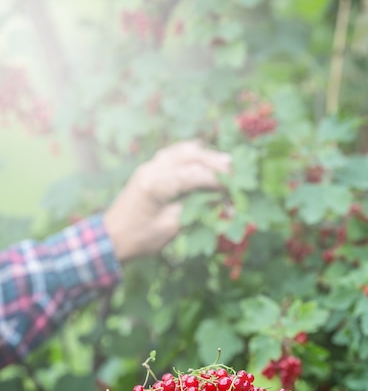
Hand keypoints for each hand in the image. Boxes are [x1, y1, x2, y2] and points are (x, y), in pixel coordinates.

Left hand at [103, 140, 230, 260]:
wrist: (110, 239)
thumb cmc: (139, 239)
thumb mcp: (169, 229)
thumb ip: (194, 211)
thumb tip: (219, 200)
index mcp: (155, 185)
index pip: (191, 175)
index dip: (215, 180)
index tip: (232, 187)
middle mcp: (151, 170)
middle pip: (187, 156)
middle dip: (213, 161)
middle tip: (235, 168)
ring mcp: (148, 167)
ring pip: (180, 151)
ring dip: (203, 155)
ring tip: (225, 161)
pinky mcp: (148, 170)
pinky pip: (172, 154)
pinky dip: (190, 154)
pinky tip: (202, 156)